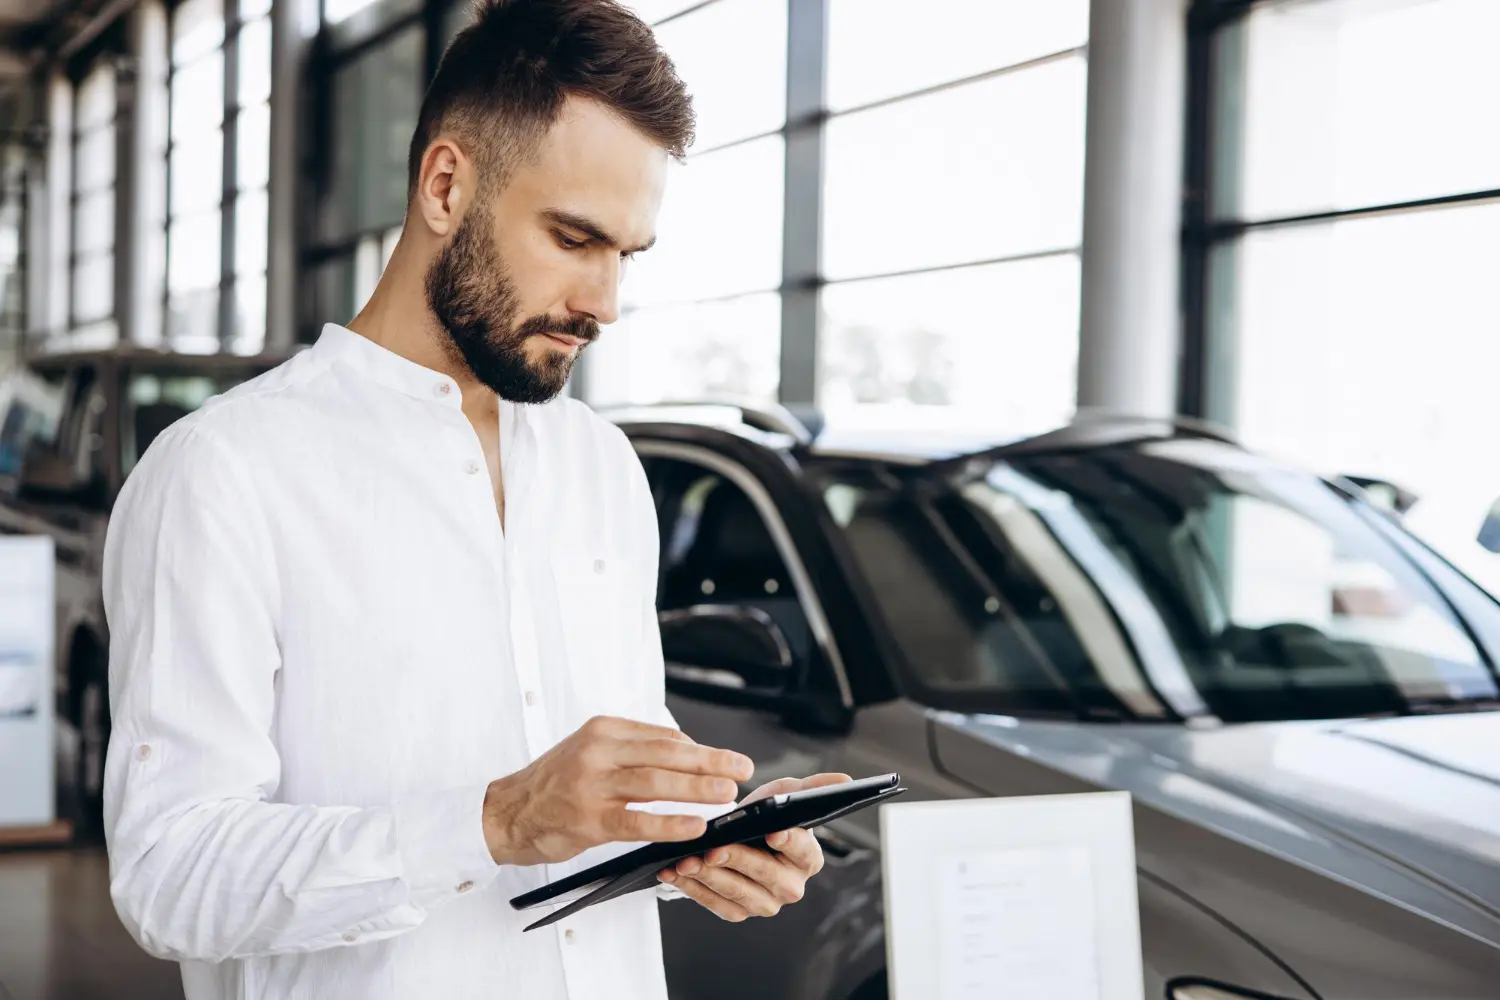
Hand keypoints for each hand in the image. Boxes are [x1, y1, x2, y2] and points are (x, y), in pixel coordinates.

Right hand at [482, 715, 754, 865]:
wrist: (508, 812)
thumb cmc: (555, 783)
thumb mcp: (591, 750)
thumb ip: (635, 748)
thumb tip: (687, 750)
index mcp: (603, 730)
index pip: (663, 736)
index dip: (700, 749)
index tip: (727, 758)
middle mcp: (597, 752)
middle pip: (666, 754)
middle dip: (710, 762)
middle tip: (741, 768)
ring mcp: (591, 786)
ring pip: (655, 784)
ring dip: (697, 789)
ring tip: (726, 793)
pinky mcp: (587, 820)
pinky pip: (637, 822)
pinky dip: (669, 823)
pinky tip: (694, 825)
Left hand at [656, 773, 851, 921]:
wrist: (737, 837)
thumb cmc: (765, 815)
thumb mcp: (785, 794)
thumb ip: (812, 787)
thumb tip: (846, 779)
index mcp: (808, 858)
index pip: (803, 850)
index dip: (789, 841)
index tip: (774, 830)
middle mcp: (791, 886)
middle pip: (766, 876)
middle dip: (738, 860)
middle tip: (713, 848)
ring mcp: (765, 903)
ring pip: (737, 894)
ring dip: (709, 877)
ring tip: (686, 860)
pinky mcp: (738, 911)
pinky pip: (715, 904)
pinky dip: (692, 889)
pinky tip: (673, 872)